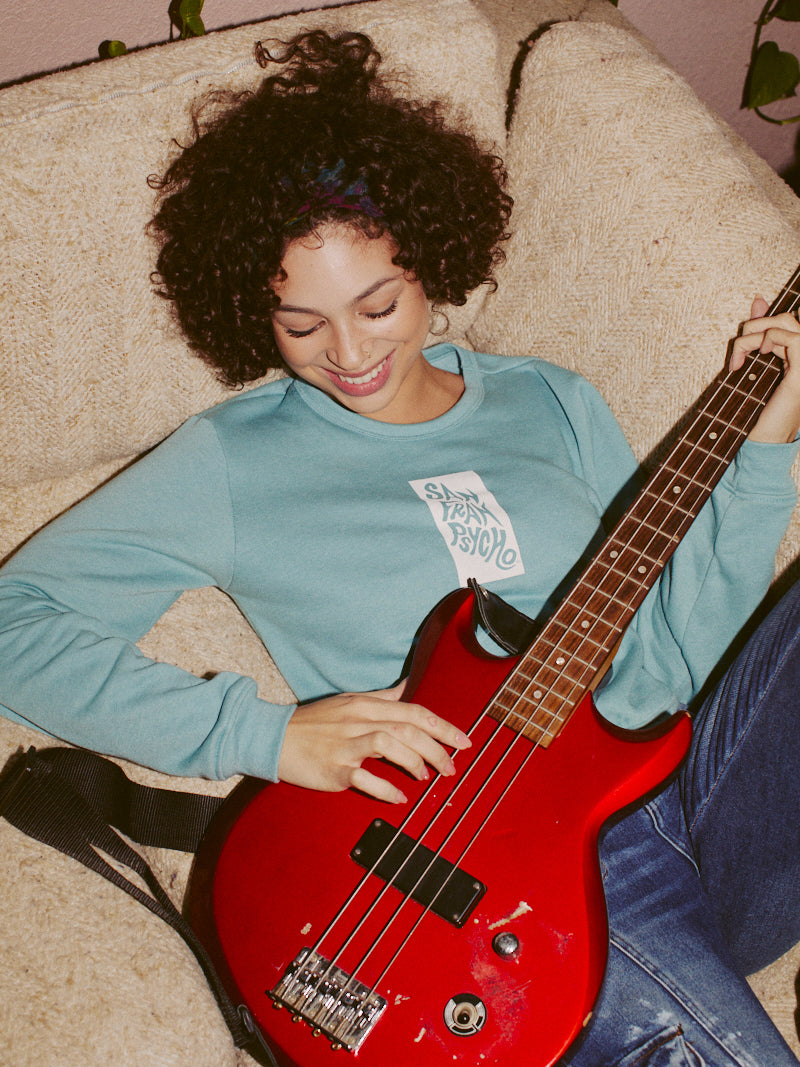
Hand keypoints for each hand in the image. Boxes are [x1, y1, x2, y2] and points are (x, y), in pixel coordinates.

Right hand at [277, 681, 471, 802]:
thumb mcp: (348, 701)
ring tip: (426, 778)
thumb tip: (407, 688)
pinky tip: (399, 797)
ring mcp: (346, 744)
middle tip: (452, 767)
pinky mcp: (334, 768)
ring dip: (415, 763)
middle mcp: (358, 720)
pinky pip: (365, 778)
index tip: (463, 742)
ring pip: (390, 745)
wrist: (273, 737)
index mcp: (365, 705)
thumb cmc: (313, 722)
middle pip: (408, 728)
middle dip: (437, 748)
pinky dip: (386, 788)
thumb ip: (381, 697)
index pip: (414, 711)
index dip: (443, 726)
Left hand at [729, 296, 799, 442]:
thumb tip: (759, 299)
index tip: (739, 346)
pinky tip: (755, 358)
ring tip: (740, 359)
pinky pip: (791, 338)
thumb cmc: (756, 409)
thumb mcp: (752, 365)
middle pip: (785, 318)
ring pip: (785, 324)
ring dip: (753, 335)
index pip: (784, 321)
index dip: (760, 320)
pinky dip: (768, 340)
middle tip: (737, 352)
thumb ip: (758, 334)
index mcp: (795, 356)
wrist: (762, 440)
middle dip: (753, 326)